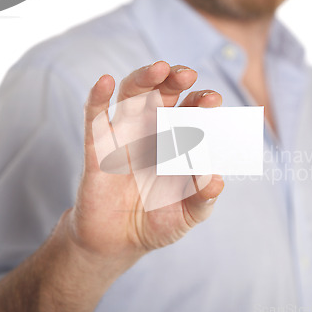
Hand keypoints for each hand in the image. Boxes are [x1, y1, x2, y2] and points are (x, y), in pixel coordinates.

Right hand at [61, 61, 223, 273]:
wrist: (119, 242)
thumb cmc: (159, 221)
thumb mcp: (188, 214)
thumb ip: (203, 198)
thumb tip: (216, 180)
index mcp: (178, 142)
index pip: (190, 113)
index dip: (201, 102)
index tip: (213, 100)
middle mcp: (152, 132)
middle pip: (162, 94)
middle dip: (175, 80)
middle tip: (187, 74)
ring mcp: (124, 137)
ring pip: (131, 96)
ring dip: (144, 79)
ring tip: (159, 69)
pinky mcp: (98, 149)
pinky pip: (95, 119)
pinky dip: (97, 98)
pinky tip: (103, 81)